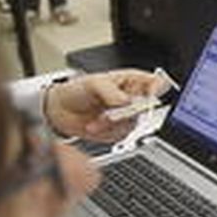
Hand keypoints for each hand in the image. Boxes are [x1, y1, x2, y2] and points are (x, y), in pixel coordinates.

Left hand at [43, 70, 168, 140]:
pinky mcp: (119, 130)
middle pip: (147, 107)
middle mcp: (132, 98)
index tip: (149, 95)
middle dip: (127, 112)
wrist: (60, 110)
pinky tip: (94, 125)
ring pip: (133, 123)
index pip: (155, 82)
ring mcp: (127, 116)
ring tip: (96, 119)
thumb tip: (126, 102)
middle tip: (112, 113)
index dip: (157, 88)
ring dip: (112, 124)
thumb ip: (112, 92)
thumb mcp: (94, 83)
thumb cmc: (77, 90)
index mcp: (132, 81)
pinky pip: (121, 135)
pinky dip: (105, 132)